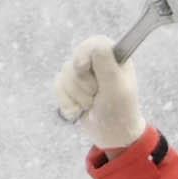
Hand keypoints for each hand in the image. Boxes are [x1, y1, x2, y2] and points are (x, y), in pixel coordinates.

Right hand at [51, 35, 146, 149]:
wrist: (112, 135)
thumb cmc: (119, 111)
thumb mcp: (115, 87)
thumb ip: (105, 64)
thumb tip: (97, 44)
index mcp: (115, 58)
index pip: (95, 43)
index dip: (84, 53)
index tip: (83, 66)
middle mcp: (98, 63)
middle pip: (75, 60)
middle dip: (82, 83)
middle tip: (96, 94)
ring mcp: (84, 74)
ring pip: (65, 74)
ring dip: (76, 95)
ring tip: (91, 105)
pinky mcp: (72, 86)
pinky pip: (58, 86)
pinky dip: (67, 101)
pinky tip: (78, 111)